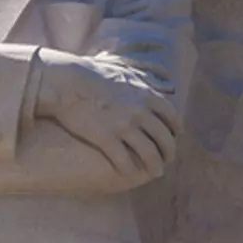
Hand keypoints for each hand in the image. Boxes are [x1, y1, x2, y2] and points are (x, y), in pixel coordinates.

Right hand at [34, 50, 180, 177]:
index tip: (174, 138)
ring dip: (155, 166)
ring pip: (149, 153)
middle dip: (169, 153)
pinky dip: (131, 170)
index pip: (172, 117)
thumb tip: (167, 78)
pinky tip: (131, 174)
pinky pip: (124, 160)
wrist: (67, 82)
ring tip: (155, 173)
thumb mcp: (126, 67)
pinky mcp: (106, 137)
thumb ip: (148, 73)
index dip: (175, 131)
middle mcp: (139, 111)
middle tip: (167, 160)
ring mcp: (123, 125)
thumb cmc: (93, 73)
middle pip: (164, 138)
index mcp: (146, 95)